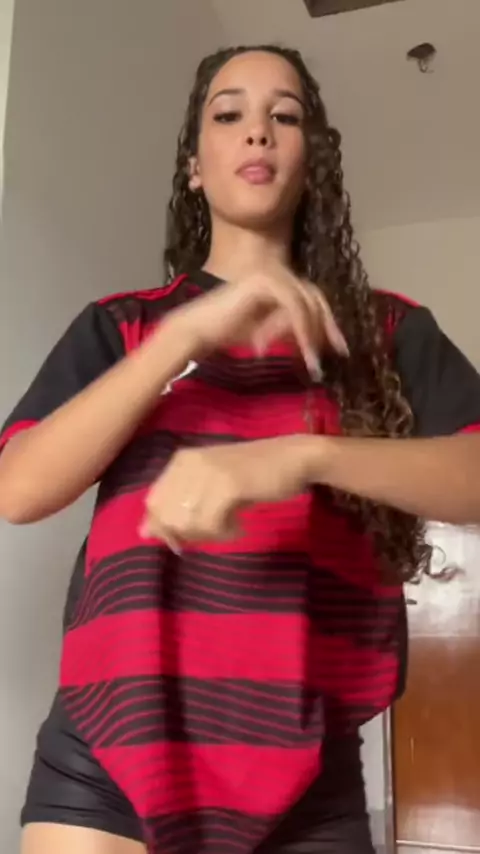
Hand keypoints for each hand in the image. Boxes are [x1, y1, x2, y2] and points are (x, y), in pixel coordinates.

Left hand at [140, 435, 318, 546]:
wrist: (294, 458)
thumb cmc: (253, 476)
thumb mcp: (210, 490)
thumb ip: (177, 507)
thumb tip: (142, 532)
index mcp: (180, 460)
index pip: (153, 502)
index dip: (167, 526)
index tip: (192, 534)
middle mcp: (189, 462)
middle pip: (167, 516)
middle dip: (188, 533)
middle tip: (216, 531)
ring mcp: (208, 471)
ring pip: (187, 522)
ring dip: (209, 535)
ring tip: (230, 527)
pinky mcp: (228, 483)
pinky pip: (210, 523)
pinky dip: (225, 533)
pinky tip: (241, 526)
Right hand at [164, 267, 348, 376]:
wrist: (197, 331)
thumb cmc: (226, 333)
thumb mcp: (269, 331)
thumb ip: (291, 330)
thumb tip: (317, 340)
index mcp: (277, 281)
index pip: (312, 297)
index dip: (327, 322)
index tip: (339, 348)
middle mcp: (276, 272)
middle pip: (314, 296)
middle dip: (327, 326)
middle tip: (337, 352)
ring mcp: (269, 274)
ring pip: (306, 302)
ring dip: (312, 333)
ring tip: (313, 360)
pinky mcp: (263, 283)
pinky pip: (293, 306)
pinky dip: (300, 329)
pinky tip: (303, 349)